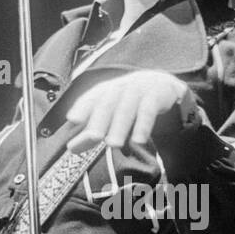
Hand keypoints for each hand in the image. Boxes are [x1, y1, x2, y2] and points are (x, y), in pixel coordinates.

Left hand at [66, 70, 186, 151]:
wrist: (164, 85)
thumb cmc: (130, 104)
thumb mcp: (111, 115)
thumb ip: (92, 131)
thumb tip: (71, 148)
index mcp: (107, 91)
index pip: (92, 97)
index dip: (82, 107)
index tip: (72, 119)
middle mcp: (120, 88)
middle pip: (107, 103)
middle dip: (99, 120)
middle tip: (92, 138)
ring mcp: (139, 89)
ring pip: (127, 108)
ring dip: (119, 126)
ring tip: (113, 145)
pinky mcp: (157, 95)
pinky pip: (149, 110)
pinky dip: (143, 125)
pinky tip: (138, 141)